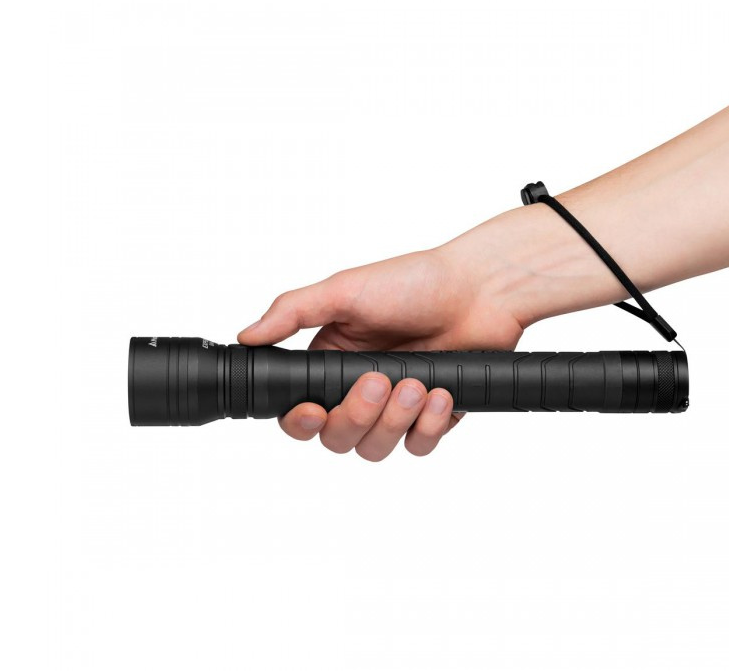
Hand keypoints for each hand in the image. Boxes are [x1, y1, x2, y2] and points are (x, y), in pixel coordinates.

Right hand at [237, 248, 524, 459]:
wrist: (482, 289)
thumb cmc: (415, 282)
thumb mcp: (345, 289)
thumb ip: (293, 313)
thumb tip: (246, 336)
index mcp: (331, 360)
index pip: (299, 410)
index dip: (301, 421)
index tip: (314, 410)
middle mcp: (358, 389)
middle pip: (335, 437)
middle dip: (355, 416)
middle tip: (379, 382)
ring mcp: (396, 407)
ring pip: (375, 447)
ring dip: (395, 420)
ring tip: (418, 383)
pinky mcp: (432, 417)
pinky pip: (418, 445)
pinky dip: (428, 426)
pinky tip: (441, 394)